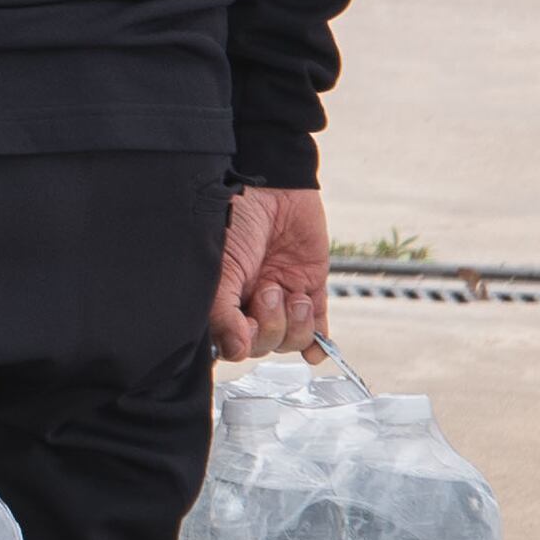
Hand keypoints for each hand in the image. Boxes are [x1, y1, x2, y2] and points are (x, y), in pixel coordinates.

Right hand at [213, 186, 328, 362]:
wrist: (274, 189)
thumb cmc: (234, 218)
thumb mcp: (220, 266)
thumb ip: (222, 311)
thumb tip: (234, 350)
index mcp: (221, 300)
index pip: (230, 342)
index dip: (241, 340)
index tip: (245, 322)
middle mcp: (248, 304)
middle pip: (263, 345)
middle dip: (270, 325)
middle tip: (268, 291)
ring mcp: (280, 300)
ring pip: (290, 341)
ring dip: (295, 324)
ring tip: (292, 294)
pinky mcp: (310, 290)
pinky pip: (318, 331)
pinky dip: (319, 341)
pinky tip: (317, 346)